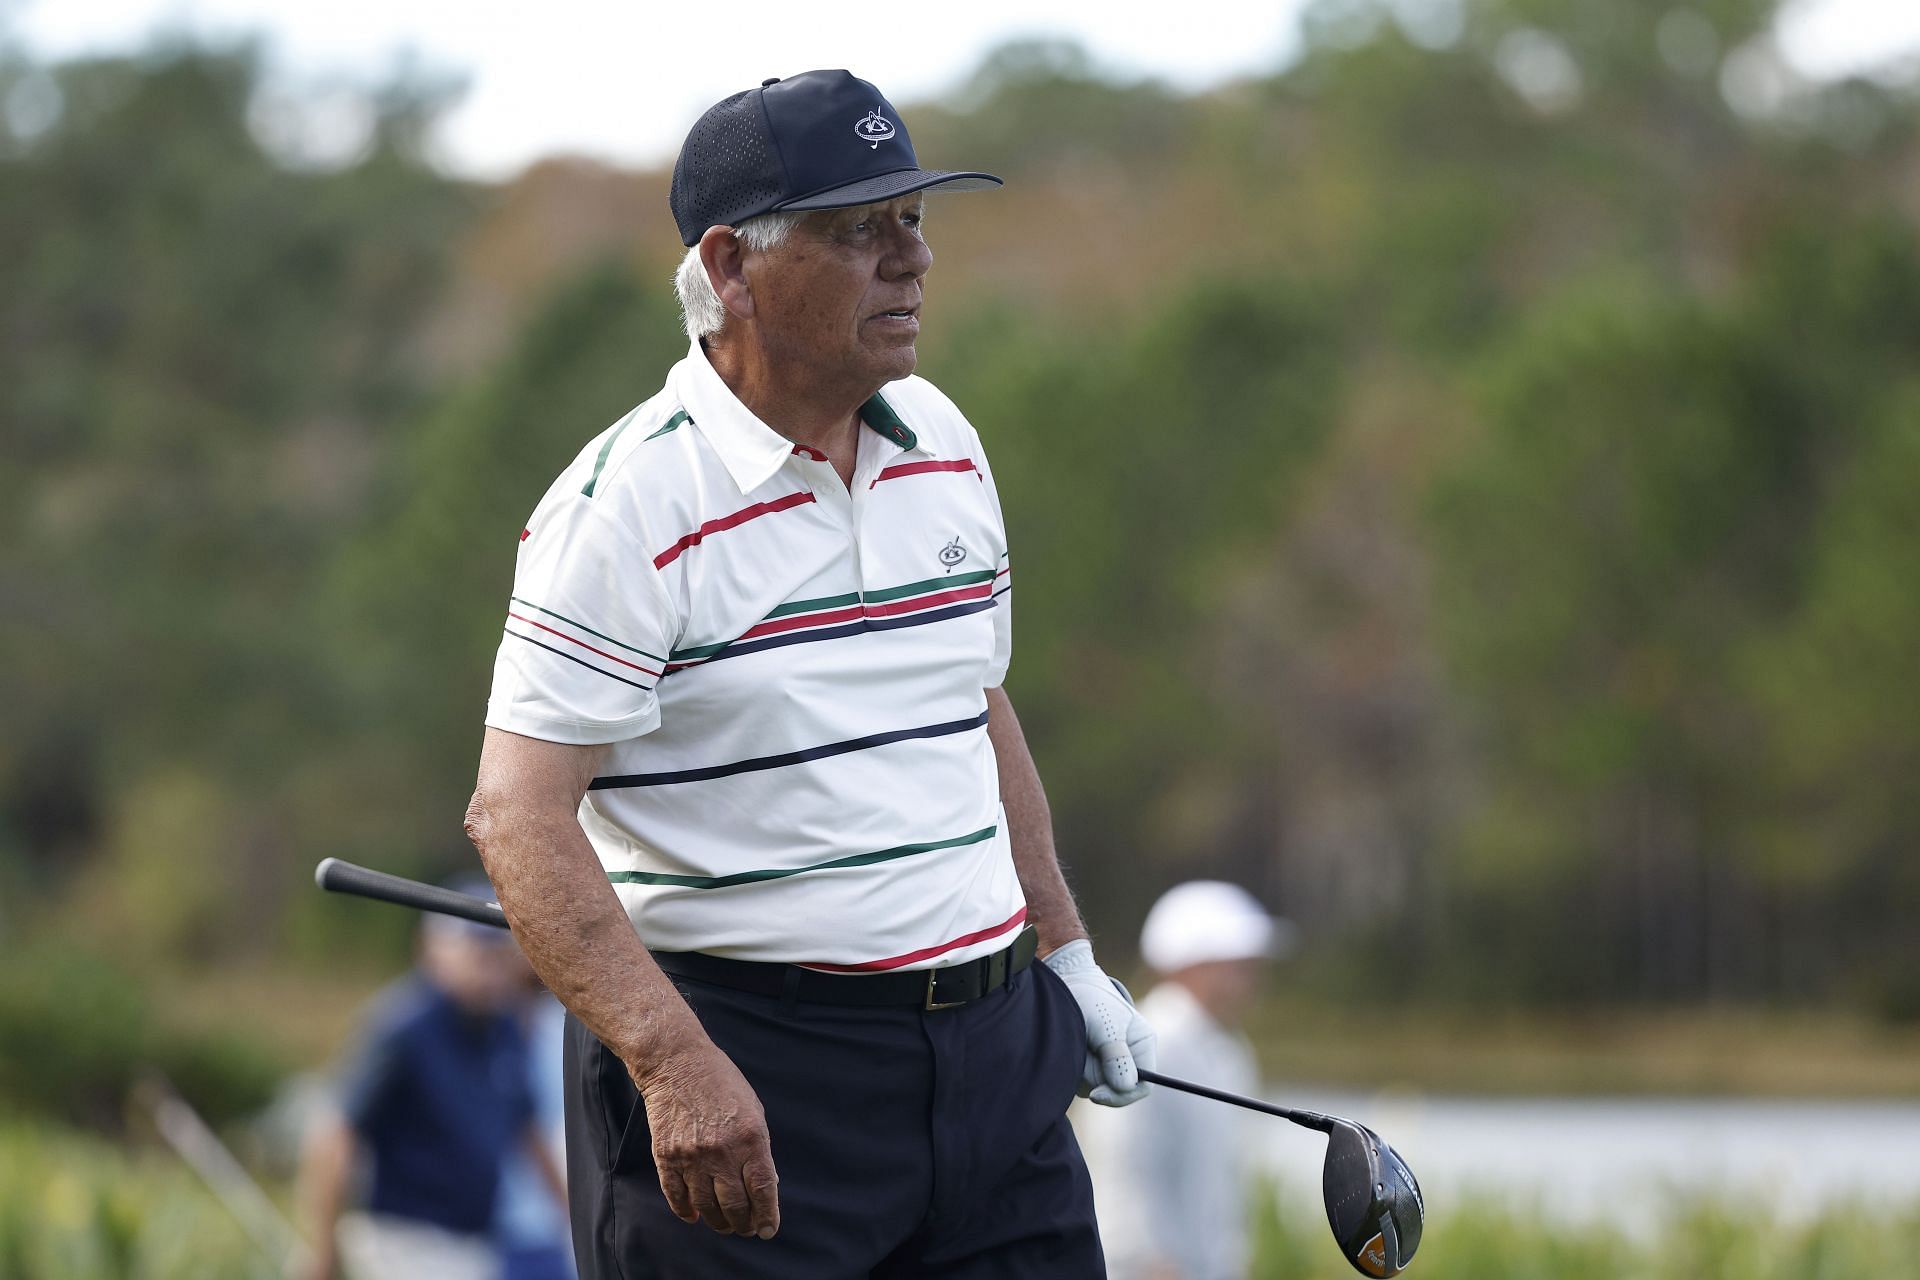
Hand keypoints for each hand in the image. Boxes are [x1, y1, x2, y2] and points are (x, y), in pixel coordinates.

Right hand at [634, 1045, 780, 1238]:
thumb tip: (765, 1185)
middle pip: (735, 1205)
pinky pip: (677, 1196)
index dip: (767, 1216)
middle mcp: (722, 1151)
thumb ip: (759, 1148)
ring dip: (718, 1222)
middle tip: (746, 1229)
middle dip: (743, 1224)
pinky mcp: (666, 1156)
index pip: (762, 1189)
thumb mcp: (753, 1110)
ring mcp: (692, 1156)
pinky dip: (686, 1211)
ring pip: (706, 1207)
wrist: (677, 1063)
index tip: (768, 1230)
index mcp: (750, 1137)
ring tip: (724, 1225)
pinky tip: (695, 1215)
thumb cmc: (722, 1084)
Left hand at [1043, 939, 1155, 1105]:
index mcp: (1143, 1044)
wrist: (1065, 981)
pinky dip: (1072, 1067)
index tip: (1096, 1093)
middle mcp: (1129, 1056)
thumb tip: (1126, 1086)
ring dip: (1081, 1070)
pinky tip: (1069, 1045)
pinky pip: (1080, 1080)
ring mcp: (1108, 1061)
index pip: (1142, 1085)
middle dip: (1094, 1077)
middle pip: (1116, 1090)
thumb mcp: (1104, 1023)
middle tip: (1079, 1051)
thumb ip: (1116, 1054)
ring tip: (1075, 1040)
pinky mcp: (1090, 1063)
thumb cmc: (1089, 997)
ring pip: (1095, 1086)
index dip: (1121, 1095)